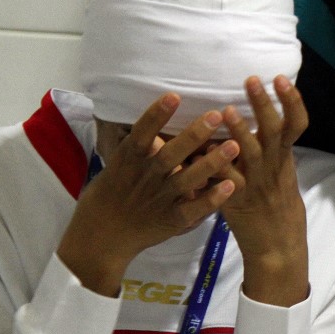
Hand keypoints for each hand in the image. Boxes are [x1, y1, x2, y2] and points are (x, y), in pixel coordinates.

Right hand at [58, 93, 239, 296]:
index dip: (156, 115)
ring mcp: (158, 200)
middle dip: (194, 135)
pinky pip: (194, 209)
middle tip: (217, 115)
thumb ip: (139, 147)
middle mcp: (144, 178)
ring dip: (211, 163)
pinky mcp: (170, 221)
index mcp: (128, 161)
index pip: (141, 134)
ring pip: (187, 180)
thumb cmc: (110, 195)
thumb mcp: (118, 166)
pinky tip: (230, 186)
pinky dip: (211, 199)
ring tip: (234, 146)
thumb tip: (158, 117)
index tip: (174, 96)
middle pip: (170, 154)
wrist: (100, 237)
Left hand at [216, 76, 309, 306]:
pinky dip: (212, 165)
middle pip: (273, 131)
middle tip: (252, 80)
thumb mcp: (283, 176)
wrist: (278, 249)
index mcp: (285, 159)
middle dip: (264, 104)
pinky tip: (198, 151)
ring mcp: (256, 183)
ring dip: (239, 130)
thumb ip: (274, 151)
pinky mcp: (237, 200)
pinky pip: (224, 180)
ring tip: (226, 110)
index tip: (282, 79)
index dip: (292, 102)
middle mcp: (273, 168)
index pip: (296, 125)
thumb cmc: (279, 211)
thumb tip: (262, 123)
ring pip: (250, 153)